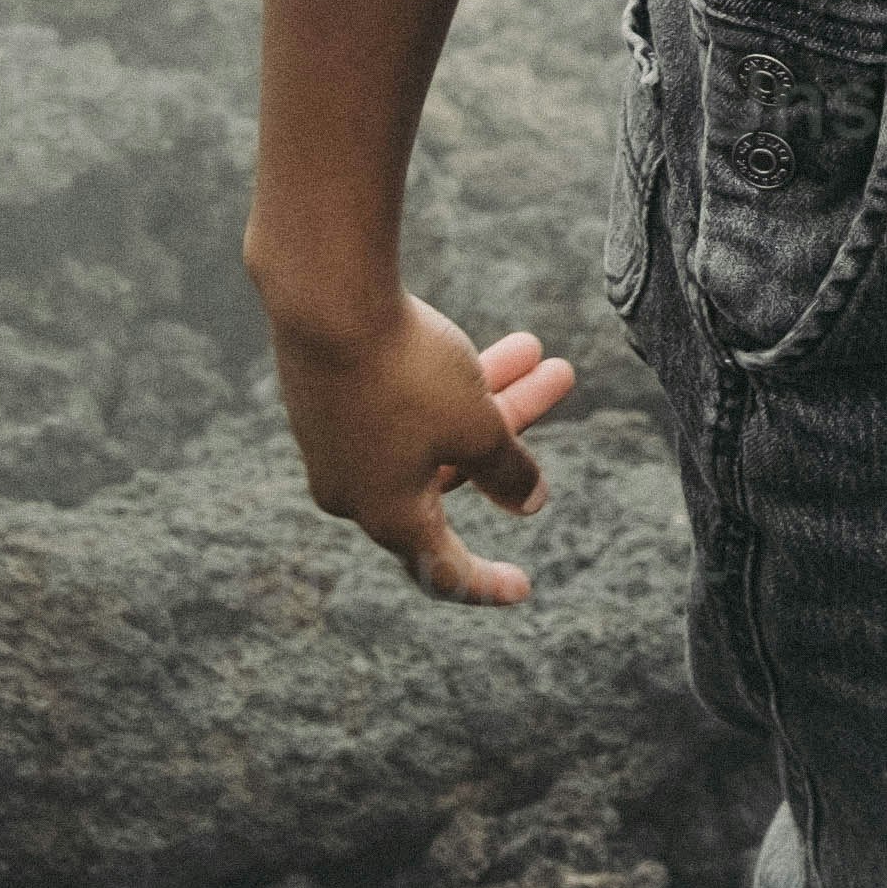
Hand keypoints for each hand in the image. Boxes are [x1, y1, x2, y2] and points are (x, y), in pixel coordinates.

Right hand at [269, 298, 576, 603]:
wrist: (325, 299)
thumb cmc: (405, 372)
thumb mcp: (476, 426)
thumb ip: (507, 470)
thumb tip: (529, 502)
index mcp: (388, 516)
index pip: (442, 571)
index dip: (486, 583)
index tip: (522, 588)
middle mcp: (356, 489)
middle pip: (453, 475)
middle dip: (512, 427)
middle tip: (561, 375)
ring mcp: (339, 442)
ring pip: (433, 429)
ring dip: (490, 392)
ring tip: (540, 348)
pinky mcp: (330, 398)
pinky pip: (403, 403)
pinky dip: (449, 381)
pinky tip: (490, 342)